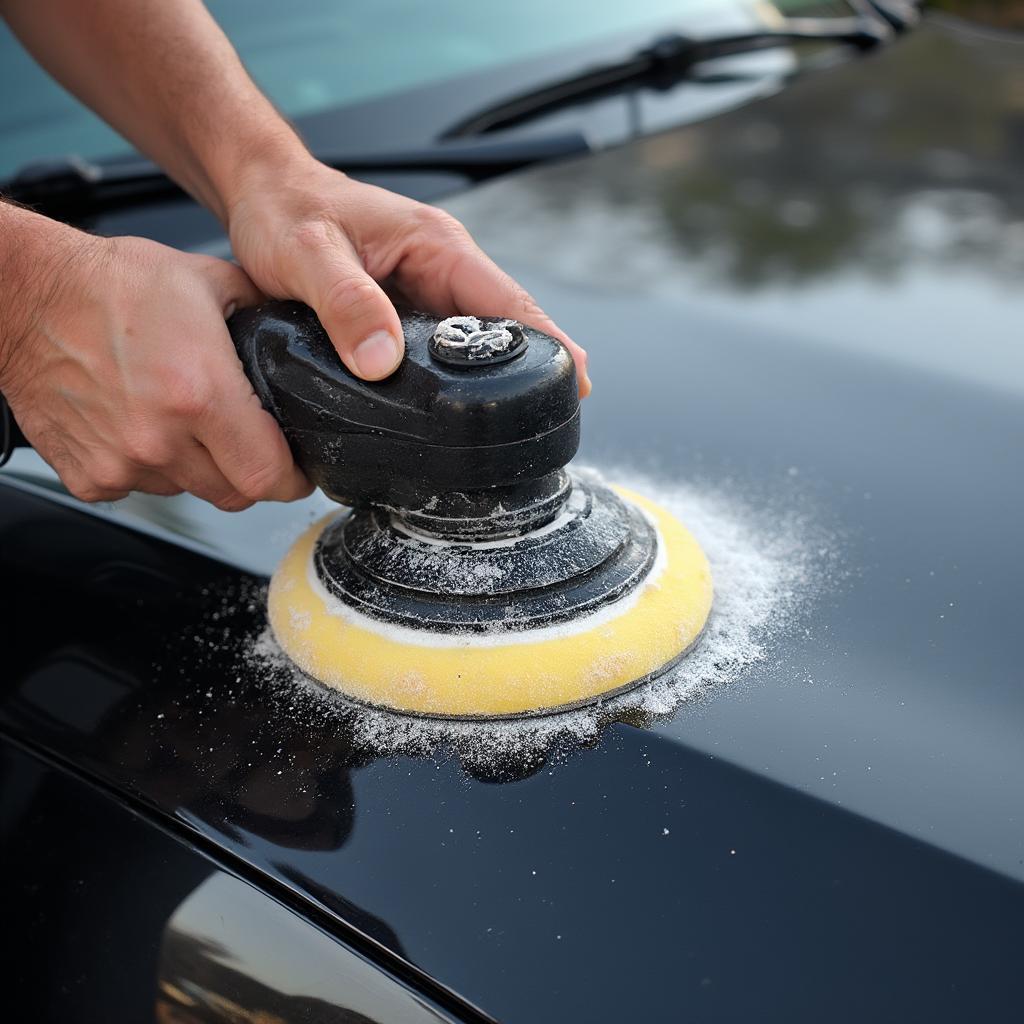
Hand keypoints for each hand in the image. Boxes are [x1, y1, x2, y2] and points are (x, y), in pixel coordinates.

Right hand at [0, 223, 310, 509]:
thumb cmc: (108, 285)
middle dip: (252, 473)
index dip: (293, 479)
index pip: (269, 475)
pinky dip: (151, 469)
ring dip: (199, 468)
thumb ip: (262, 313)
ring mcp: (121, 463)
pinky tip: (142, 425)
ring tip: (183, 418)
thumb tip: (298, 333)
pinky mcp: (88, 476)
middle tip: (248, 442)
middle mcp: (160, 438)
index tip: (299, 472)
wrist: (25, 297)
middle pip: (235, 494)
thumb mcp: (209, 281)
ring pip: (189, 491)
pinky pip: (141, 489)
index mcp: (200, 394)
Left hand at [225, 158, 590, 393]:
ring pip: (471, 347)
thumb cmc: (286, 209)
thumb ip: (344, 302)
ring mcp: (426, 296)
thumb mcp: (308, 252)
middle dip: (527, 374)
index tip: (575, 382)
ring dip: (489, 384)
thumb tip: (381, 362)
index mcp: (436, 246)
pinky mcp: (404, 319)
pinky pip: (439, 355)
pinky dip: (450, 385)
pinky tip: (451, 419)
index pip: (508, 298)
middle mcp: (441, 271)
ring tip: (505, 434)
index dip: (548, 341)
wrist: (263, 196)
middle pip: (503, 328)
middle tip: (542, 426)